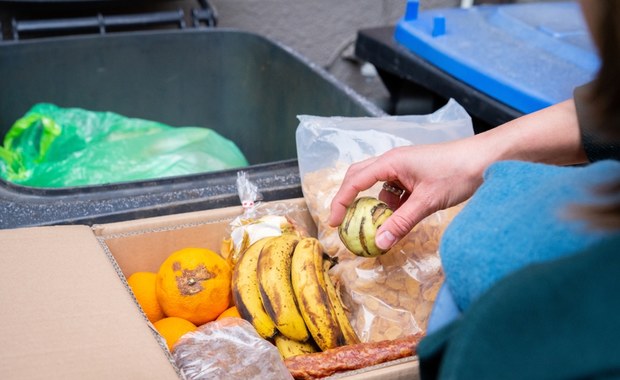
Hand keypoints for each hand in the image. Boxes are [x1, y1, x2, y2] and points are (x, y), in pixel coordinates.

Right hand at [328, 141, 483, 250]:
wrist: (487, 159)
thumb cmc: (457, 172)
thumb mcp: (427, 202)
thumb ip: (401, 223)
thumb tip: (379, 243)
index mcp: (391, 162)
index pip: (355, 181)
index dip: (340, 201)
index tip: (334, 222)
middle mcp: (393, 162)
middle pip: (360, 178)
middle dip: (350, 200)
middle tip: (344, 222)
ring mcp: (405, 168)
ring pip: (380, 187)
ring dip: (379, 206)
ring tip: (383, 225)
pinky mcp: (416, 176)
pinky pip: (397, 191)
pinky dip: (396, 206)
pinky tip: (406, 216)